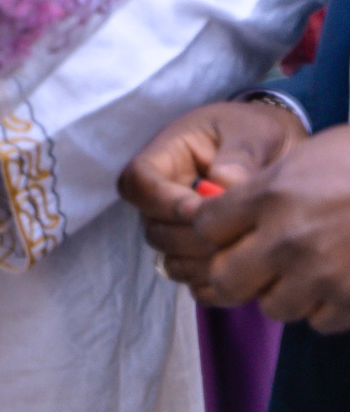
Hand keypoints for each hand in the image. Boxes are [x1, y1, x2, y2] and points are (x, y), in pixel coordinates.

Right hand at [121, 98, 304, 292]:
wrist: (275, 148)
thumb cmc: (258, 133)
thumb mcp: (252, 134)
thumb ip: (239, 157)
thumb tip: (222, 186)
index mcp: (167, 156)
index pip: (137, 182)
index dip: (162, 202)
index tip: (202, 210)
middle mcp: (164, 193)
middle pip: (152, 226)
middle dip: (189, 238)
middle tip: (232, 238)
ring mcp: (177, 224)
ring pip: (169, 254)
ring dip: (201, 261)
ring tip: (242, 252)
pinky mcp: (197, 248)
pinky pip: (191, 272)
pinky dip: (211, 278)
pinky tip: (242, 266)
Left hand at [197, 121, 349, 329]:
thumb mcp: (304, 158)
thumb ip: (262, 188)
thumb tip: (228, 208)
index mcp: (270, 195)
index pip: (205, 226)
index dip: (212, 229)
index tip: (225, 229)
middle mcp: (288, 239)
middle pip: (225, 279)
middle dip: (233, 273)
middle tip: (252, 264)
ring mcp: (322, 274)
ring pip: (273, 307)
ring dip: (282, 293)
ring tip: (303, 272)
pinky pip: (318, 321)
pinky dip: (324, 307)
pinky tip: (337, 282)